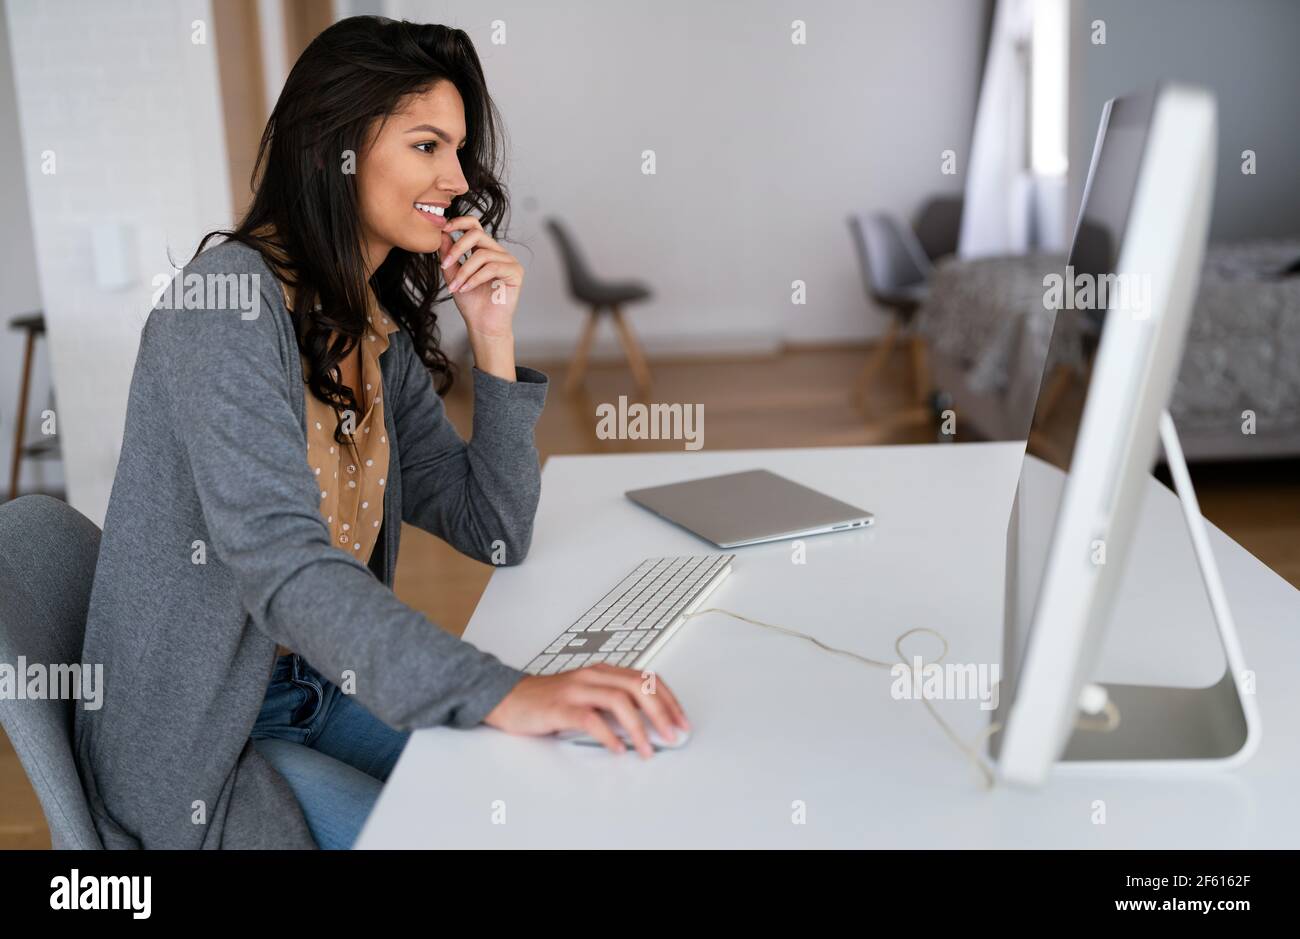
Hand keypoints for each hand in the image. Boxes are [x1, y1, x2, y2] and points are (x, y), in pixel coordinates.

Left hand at [438, 215, 522, 339]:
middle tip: (445, 265)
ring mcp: (509, 261)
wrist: (482, 324)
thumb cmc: (471, 302)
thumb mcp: (453, 275)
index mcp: (484, 250)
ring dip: (464, 271)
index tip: (444, 229)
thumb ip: (449, 255)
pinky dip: (475, 278)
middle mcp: (498, 252)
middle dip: (458, 248)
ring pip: (482, 254)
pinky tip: (466, 288)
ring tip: (455, 286)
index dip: (459, 222)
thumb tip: (441, 234)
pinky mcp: (515, 272)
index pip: (474, 225)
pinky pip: (492, 268)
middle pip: (477, 234)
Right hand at [483, 664, 690, 758]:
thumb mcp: (587, 695)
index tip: (681, 721)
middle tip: (673, 735)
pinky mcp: (560, 707)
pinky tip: (618, 749)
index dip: (669, 699)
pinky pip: (591, 720)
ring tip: (648, 749)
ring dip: (639, 728)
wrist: (508, 698)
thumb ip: (613, 706)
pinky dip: (609, 736)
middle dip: (662, 712)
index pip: (647, 679)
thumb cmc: (548, 700)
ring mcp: (577, 689)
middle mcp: (594, 675)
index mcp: (604, 671)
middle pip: (639, 686)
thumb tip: (648, 728)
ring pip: (619, 701)